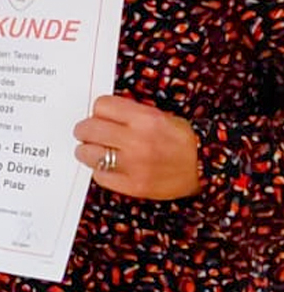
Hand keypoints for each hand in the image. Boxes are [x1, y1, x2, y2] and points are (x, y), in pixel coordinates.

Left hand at [73, 94, 200, 199]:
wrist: (207, 167)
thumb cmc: (182, 140)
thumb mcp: (158, 116)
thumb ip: (128, 114)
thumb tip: (97, 114)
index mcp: (145, 118)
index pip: (101, 106)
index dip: (98, 111)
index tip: (99, 116)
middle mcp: (137, 140)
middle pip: (88, 129)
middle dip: (85, 130)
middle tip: (87, 134)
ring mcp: (134, 165)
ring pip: (88, 153)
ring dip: (86, 151)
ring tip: (93, 151)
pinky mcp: (134, 186)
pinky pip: (100, 176)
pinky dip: (100, 171)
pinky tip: (109, 168)